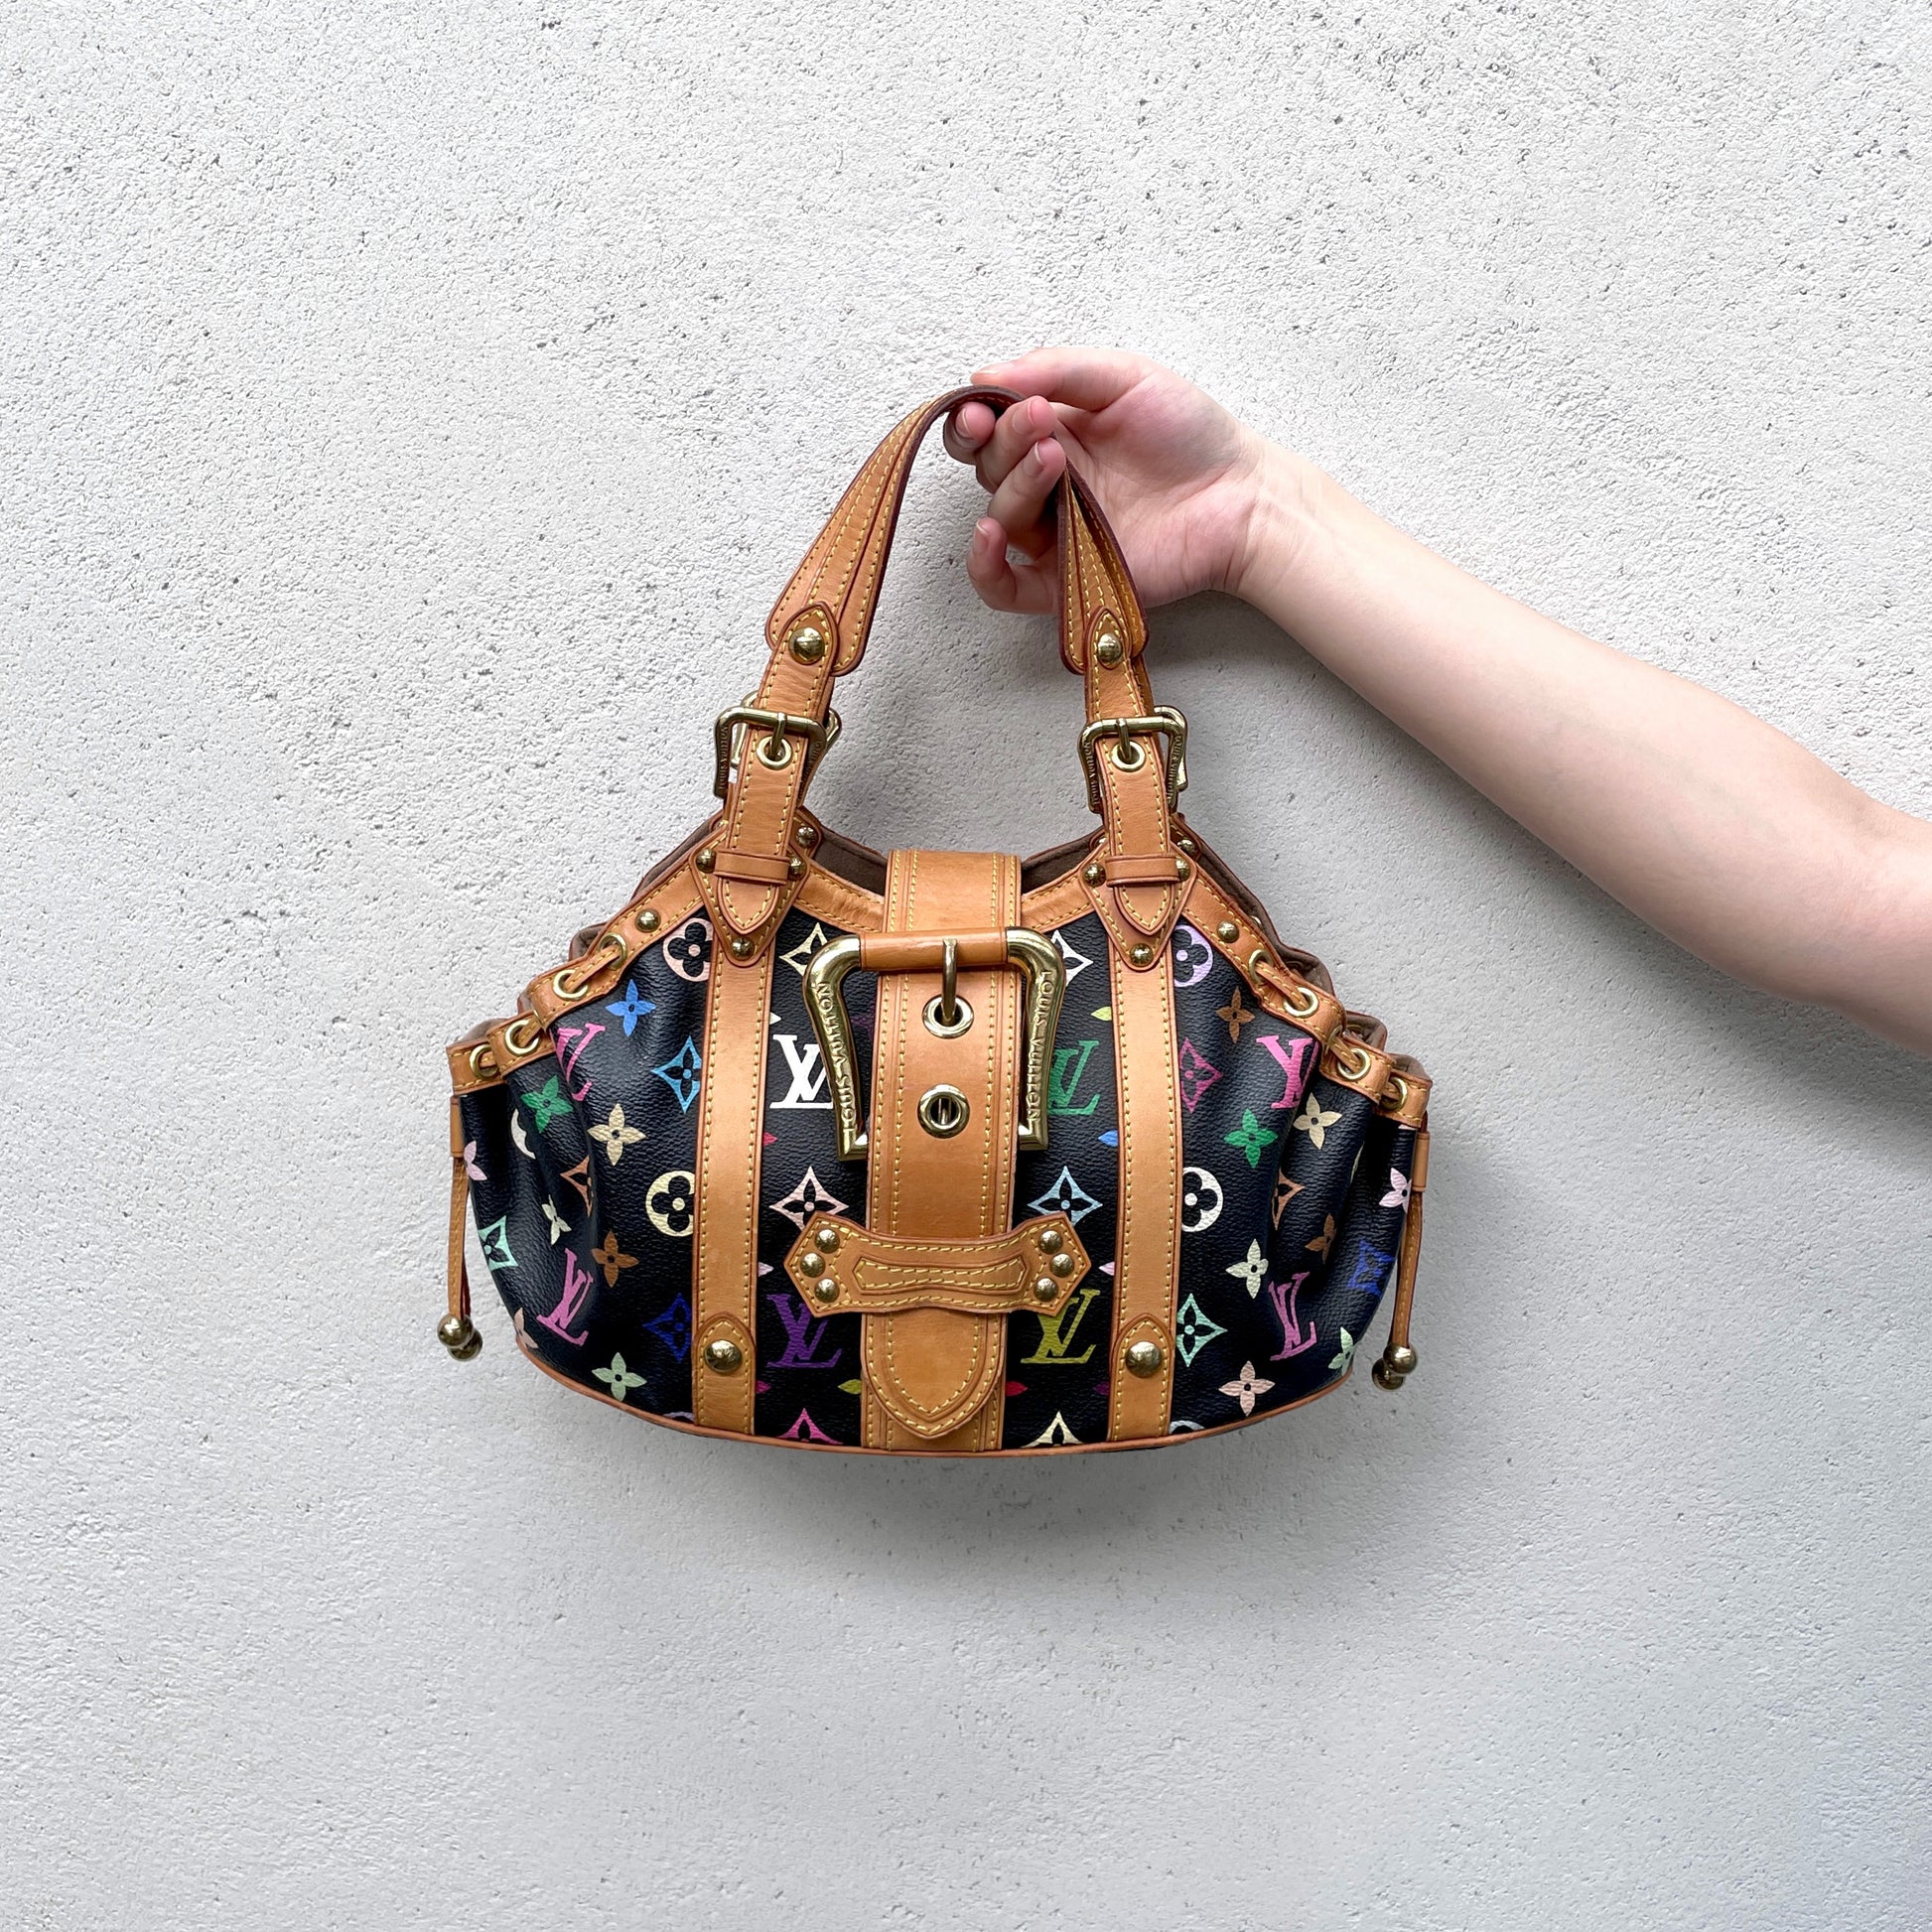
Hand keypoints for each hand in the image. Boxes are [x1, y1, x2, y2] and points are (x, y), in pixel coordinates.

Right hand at [944, 347, 1290, 611]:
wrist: (1240, 496)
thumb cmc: (1193, 435)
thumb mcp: (1124, 377)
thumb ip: (1056, 369)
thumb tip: (984, 373)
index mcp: (1054, 434)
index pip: (986, 429)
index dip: (973, 417)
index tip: (982, 405)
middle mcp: (1047, 484)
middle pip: (989, 468)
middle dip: (1003, 441)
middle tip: (1041, 424)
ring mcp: (1055, 533)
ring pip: (1000, 517)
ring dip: (1014, 485)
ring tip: (1055, 460)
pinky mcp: (1067, 580)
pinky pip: (1005, 588)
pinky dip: (985, 566)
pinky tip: (989, 535)